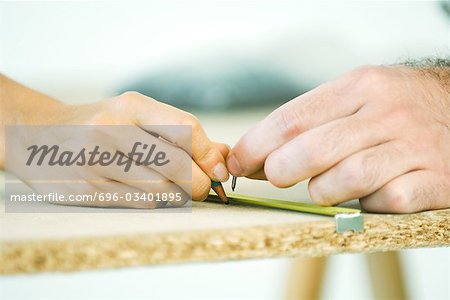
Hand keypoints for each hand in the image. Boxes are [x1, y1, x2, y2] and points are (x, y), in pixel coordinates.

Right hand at [2, 78, 228, 207]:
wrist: (37, 134)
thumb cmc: (100, 123)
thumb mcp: (136, 114)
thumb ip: (180, 131)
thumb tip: (222, 155)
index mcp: (130, 106)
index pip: (185, 128)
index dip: (209, 154)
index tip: (218, 170)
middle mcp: (112, 131)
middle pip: (178, 166)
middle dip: (200, 182)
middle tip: (204, 186)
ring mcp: (97, 162)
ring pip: (162, 191)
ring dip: (178, 194)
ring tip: (173, 187)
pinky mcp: (87, 190)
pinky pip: (141, 204)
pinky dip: (156, 202)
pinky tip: (149, 191)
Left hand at [227, 65, 449, 212]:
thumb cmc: (397, 108)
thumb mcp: (358, 96)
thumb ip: (311, 122)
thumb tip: (256, 155)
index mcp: (360, 86)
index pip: (293, 118)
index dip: (256, 144)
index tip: (237, 162)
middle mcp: (387, 113)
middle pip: (313, 150)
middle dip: (280, 170)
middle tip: (276, 175)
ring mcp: (413, 146)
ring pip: (346, 179)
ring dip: (323, 191)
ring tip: (324, 187)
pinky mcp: (435, 180)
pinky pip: (386, 201)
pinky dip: (367, 205)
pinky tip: (369, 194)